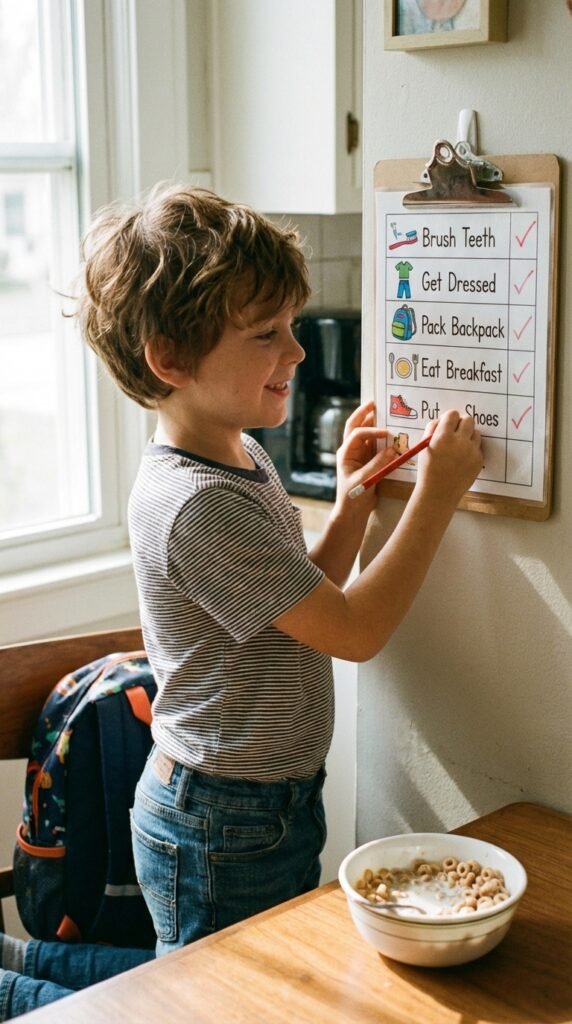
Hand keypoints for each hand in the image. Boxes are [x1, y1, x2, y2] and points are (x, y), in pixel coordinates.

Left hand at [334, 401, 395, 516]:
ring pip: (366, 433)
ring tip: (384, 411)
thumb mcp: (364, 481)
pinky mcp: (369, 461)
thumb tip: (392, 450)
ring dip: (374, 422)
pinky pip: (375, 445)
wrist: (353, 512)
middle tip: (375, 402)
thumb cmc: (353, 497)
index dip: (371, 431)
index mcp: (346, 453)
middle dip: (364, 413)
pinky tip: (392, 432)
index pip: (357, 434)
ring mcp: (360, 455)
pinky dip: (382, 437)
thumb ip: (377, 464)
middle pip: (355, 426)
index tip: (386, 433)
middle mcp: (351, 451)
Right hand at [416, 410, 482, 504]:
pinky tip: (462, 459)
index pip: (453, 414)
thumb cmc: (427, 470)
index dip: (449, 418)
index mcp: (443, 436)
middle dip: (461, 423)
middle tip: (455, 432)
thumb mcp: (423, 447)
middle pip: (468, 420)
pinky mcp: (479, 460)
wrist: (438, 493)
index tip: (447, 424)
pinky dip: (471, 450)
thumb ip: (431, 429)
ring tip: (459, 447)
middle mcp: (460, 441)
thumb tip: (442, 420)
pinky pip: (478, 448)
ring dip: (468, 436)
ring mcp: (472, 451)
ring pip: (476, 433)